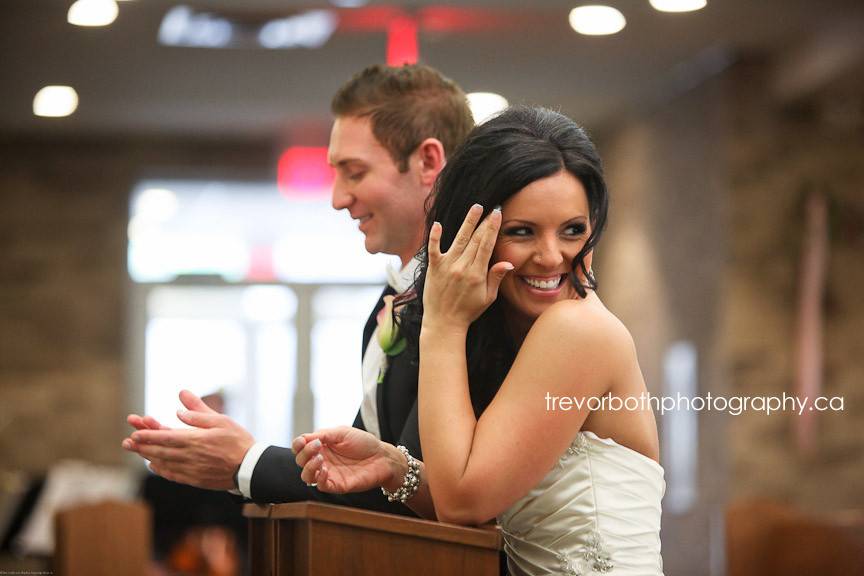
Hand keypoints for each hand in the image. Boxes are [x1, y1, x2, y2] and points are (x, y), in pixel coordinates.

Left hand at [121, 390, 253, 490]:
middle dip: (141, 446)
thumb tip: (179, 406)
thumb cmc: (238, 441)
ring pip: (163, 463)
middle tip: (126, 443)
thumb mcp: (221, 420)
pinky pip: (173, 475)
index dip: (148, 434)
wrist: (250, 467)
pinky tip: (154, 465)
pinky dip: (161, 470)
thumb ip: (198, 412)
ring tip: (137, 451)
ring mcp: (191, 470)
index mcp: (195, 439)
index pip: (165, 436)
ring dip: (148, 457)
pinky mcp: (195, 479)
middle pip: (159, 451)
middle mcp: (189, 456)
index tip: (134, 432)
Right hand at [293, 426, 404, 493]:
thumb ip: (324, 435)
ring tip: (320, 459)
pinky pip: (320, 486)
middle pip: (300, 461)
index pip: (300, 447)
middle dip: (304, 453)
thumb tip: (304, 438)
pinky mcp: (336, 485)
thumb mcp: (342, 432)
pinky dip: (318, 478)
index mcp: (321, 446)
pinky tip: (324, 469)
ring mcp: (328, 473)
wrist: (382, 457)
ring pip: (306, 476)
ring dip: (308, 467)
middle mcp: (322, 460)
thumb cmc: (364, 443)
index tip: (303, 441)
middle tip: (317, 446)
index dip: (297, 445)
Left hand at [424, 204, 512, 329]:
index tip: (497, 214)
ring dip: (468, 222)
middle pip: (475, 239)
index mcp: (477, 274)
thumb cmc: (468, 311)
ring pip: (459, 239)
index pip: (486, 245)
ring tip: (476, 207)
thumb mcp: (488, 297)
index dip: (492, 228)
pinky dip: (435, 237)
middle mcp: (462, 267)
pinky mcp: (434, 268)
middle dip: (484, 222)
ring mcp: (447, 266)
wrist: (444, 323)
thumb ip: (495, 278)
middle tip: (491, 208)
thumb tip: (508, 262)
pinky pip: (433, 250)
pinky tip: (438, 225)